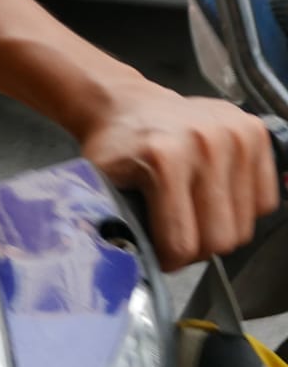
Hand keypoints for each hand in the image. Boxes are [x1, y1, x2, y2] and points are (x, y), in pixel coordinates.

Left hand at [77, 80, 276, 267]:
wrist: (125, 103)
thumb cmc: (116, 146)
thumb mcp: (102, 185)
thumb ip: (119, 223)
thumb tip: (135, 263)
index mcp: (164, 159)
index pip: (183, 244)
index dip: (169, 260)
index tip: (160, 255)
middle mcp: (205, 144)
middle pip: (221, 239)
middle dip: (197, 249)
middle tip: (177, 236)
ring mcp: (234, 135)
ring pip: (245, 225)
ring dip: (219, 228)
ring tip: (193, 213)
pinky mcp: (254, 132)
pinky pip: (264, 200)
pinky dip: (241, 208)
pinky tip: (214, 195)